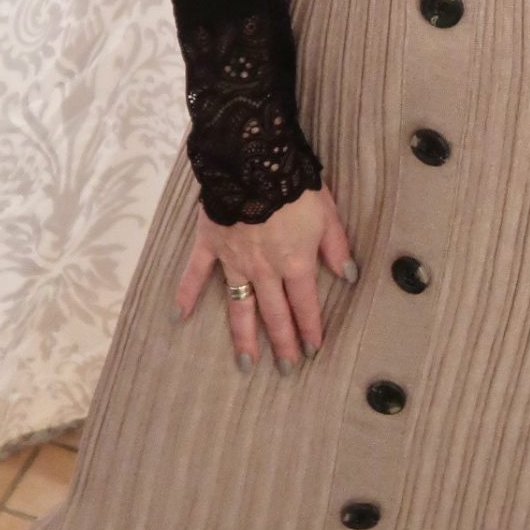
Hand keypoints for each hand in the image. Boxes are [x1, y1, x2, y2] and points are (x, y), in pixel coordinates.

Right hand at [172, 184, 356, 371]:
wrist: (254, 161)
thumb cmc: (295, 186)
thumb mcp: (327, 214)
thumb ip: (336, 247)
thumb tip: (349, 276)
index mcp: (295, 263)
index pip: (306, 304)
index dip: (311, 328)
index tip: (313, 350)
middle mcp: (265, 270)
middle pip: (275, 314)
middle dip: (282, 343)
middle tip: (287, 369)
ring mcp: (235, 261)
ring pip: (240, 306)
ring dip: (243, 337)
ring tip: (247, 363)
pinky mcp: (211, 245)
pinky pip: (196, 274)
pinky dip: (186, 294)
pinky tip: (179, 316)